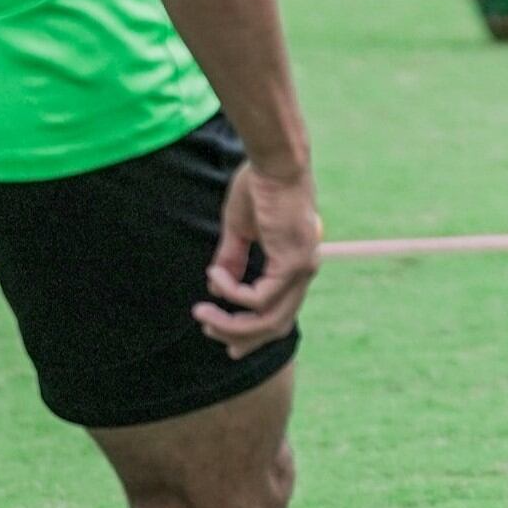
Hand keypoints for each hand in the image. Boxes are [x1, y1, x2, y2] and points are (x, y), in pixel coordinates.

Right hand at [194, 162, 321, 358]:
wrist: (274, 161)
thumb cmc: (259, 187)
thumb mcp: (241, 229)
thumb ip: (233, 259)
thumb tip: (215, 287)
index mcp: (296, 265)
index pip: (281, 315)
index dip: (254, 335)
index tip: (228, 346)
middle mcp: (304, 272)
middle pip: (275, 326)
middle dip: (238, 335)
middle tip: (207, 327)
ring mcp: (302, 269)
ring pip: (267, 319)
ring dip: (230, 321)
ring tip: (202, 311)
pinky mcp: (293, 262)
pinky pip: (258, 298)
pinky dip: (232, 293)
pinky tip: (216, 275)